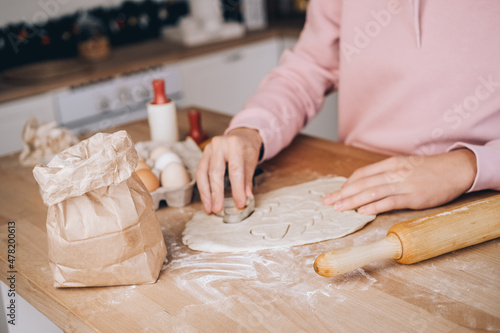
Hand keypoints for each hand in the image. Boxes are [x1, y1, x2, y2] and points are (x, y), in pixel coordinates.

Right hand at [196, 128, 261, 213]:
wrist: (242, 136)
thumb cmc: (247, 149)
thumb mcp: (252, 162)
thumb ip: (248, 180)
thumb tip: (247, 197)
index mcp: (234, 145)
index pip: (235, 170)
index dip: (237, 189)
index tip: (239, 203)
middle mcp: (219, 145)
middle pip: (215, 172)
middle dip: (216, 193)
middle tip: (217, 209)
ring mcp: (209, 149)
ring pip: (203, 174)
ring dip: (205, 193)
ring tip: (209, 207)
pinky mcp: (203, 154)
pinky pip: (199, 173)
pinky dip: (203, 187)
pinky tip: (206, 199)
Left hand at [323, 149, 476, 214]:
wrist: (455, 169)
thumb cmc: (430, 169)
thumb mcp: (405, 165)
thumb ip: (387, 173)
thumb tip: (369, 183)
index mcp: (391, 164)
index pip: (362, 174)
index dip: (347, 184)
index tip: (337, 192)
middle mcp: (393, 173)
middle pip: (362, 183)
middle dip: (343, 193)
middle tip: (328, 201)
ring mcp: (402, 185)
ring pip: (371, 192)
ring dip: (352, 201)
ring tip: (339, 208)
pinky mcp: (412, 197)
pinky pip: (389, 202)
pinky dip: (373, 206)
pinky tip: (361, 211)